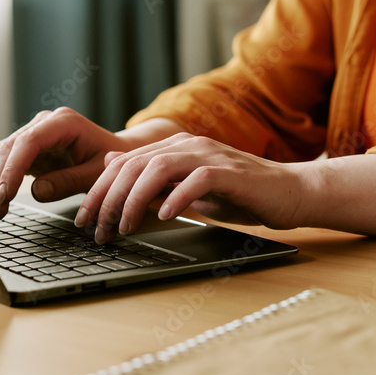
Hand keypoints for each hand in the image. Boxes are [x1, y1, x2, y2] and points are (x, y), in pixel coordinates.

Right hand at [0, 108, 132, 218]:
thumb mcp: (96, 173)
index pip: (27, 143)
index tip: (4, 196)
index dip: (12, 170)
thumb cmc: (110, 162)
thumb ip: (69, 181)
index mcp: (62, 122)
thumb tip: (36, 192)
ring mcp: (30, 135)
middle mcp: (41, 124)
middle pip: (7, 150)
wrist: (115, 154)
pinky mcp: (23, 149)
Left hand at [73, 133, 305, 242]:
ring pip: (158, 168)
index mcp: (174, 147)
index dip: (99, 191)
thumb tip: (116, 177)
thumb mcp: (189, 190)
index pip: (123, 163)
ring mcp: (209, 155)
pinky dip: (176, 196)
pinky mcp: (230, 172)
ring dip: (134, 199)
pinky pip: (196, 179)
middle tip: (97, 229)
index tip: (85, 219)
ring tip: (124, 226)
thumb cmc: (241, 195)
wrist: (290, 192)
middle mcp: (188, 145)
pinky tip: (164, 215)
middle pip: (134, 164)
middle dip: (109, 198)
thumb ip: (156, 183)